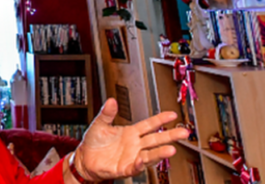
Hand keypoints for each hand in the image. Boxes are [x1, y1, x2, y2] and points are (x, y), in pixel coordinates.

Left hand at [72, 98, 188, 180]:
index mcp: (131, 132)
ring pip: (150, 155)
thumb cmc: (95, 142)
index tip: (173, 115)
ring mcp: (132, 157)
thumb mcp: (100, 124)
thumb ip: (107, 113)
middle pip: (156, 140)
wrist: (85, 158)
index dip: (160, 119)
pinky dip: (139, 165)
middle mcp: (135, 145)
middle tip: (184, 133)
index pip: (149, 125)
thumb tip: (111, 100)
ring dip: (160, 153)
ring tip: (171, 150)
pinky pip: (134, 168)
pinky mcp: (124, 168)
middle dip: (170, 136)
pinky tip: (142, 160)